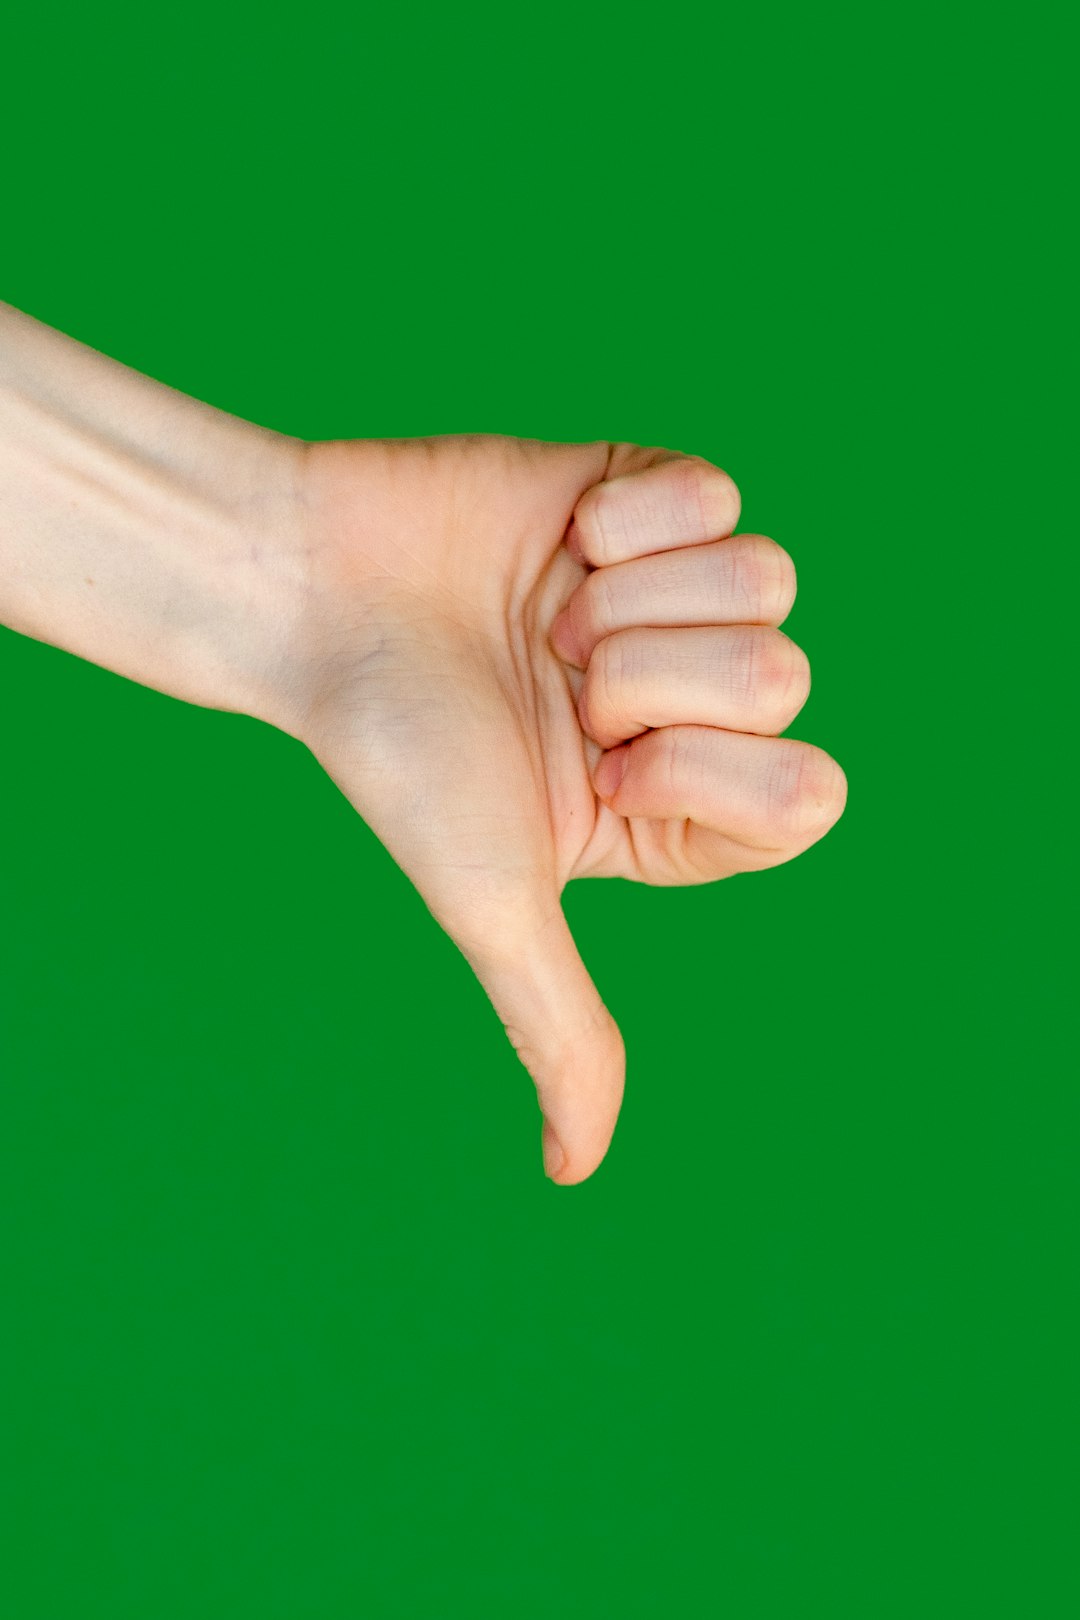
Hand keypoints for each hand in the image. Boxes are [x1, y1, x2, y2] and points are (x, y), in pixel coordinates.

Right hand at [286, 436, 846, 1184]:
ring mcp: (681, 597)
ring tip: (551, 616)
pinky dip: (625, 511)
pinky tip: (560, 539)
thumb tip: (575, 1170)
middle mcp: (695, 707)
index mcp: (680, 807)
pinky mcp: (654, 496)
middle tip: (561, 686)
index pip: (806, 796)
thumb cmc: (399, 755)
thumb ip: (560, 1027)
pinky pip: (716, 491)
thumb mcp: (493, 903)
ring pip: (768, 580)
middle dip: (651, 677)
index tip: (594, 766)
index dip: (698, 776)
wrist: (314, 595)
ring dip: (635, 597)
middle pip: (787, 677)